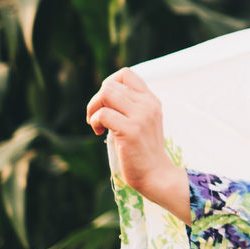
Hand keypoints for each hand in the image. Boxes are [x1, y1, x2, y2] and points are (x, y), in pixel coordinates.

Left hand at [86, 68, 174, 194]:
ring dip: (93, 108)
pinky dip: (95, 122)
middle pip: (111, 84)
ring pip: (106, 93)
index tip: (106, 103)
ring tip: (96, 124)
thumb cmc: (142, 150)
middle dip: (96, 100)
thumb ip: (129, 106)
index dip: (109, 84)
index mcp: (151, 100)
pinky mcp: (131, 130)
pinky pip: (103, 114)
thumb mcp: (141, 121)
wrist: (156, 174)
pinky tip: (99, 133)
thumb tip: (103, 94)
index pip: (126, 74)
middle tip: (96, 117)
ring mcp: (141, 116)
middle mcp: (148, 104)